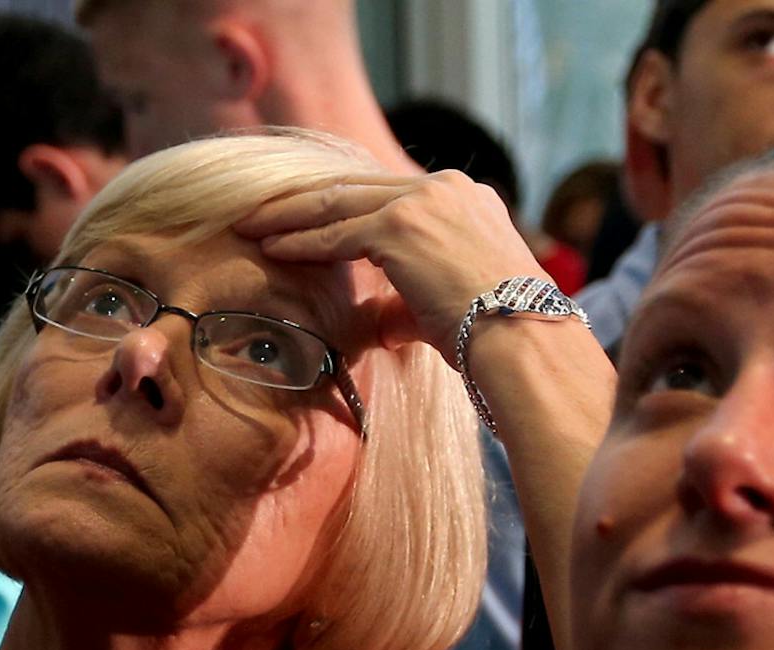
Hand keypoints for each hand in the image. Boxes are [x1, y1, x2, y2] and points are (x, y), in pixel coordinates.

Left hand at [236, 172, 540, 356]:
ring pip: (338, 202)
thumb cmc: (495, 335)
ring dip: (289, 214)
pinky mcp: (403, 226)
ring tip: (251, 223)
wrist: (522, 338)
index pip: (387, 194)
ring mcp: (424, 202)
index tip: (307, 215)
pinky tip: (270, 247)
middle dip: (305, 201)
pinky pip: (337, 233)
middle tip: (264, 210)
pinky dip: (300, 242)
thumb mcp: (449, 304)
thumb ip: (407, 302)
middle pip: (356, 188)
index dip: (342, 206)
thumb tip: (376, 324)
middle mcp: (446, 188)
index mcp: (464, 198)